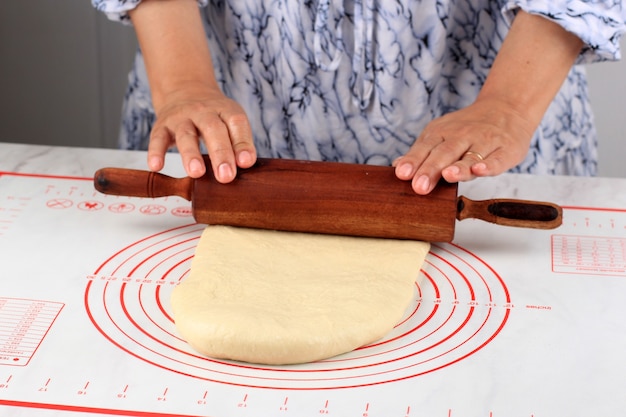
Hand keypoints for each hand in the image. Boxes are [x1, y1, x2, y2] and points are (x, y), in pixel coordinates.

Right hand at [128, 0, 255, 181]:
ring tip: (197, 173)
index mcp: (225, 110)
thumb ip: (239, 143)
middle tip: (226, 176)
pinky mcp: (162, 126)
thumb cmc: (214, 116)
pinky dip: (155, 152)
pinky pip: (157, 139)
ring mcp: (181, 118)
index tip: (246, 163)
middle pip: (213, 129)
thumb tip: (246, 166)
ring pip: (186, 135)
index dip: (242, 143)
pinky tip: (156, 166)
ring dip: (191, 154)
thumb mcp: (230, 122)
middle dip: (220, 153)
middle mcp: (203, 111)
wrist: (185, 89)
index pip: (236, 122)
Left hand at [393, 98, 533, 194]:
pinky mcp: (506, 150)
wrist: (507, 109)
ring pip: (470, 156)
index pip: (425, 147)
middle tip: (419, 186)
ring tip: (448, 175)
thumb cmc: (467, 129)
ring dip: (459, 167)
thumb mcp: (441, 134)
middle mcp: (463, 136)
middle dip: (431, 169)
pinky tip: (480, 170)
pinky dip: (489, 165)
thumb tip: (397, 167)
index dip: (414, 161)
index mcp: (442, 132)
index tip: (402, 174)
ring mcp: (485, 142)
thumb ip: (421, 152)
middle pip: (445, 153)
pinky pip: (497, 159)